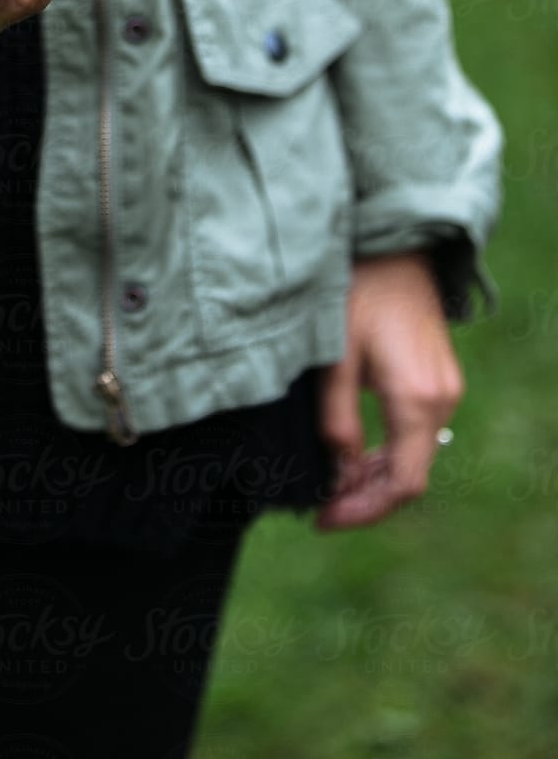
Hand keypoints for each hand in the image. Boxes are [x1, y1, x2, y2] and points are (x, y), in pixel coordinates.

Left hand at [315, 251, 464, 531]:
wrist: (394, 246)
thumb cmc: (357, 292)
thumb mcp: (334, 356)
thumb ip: (336, 417)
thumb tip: (337, 470)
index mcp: (415, 399)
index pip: (402, 484)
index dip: (363, 510)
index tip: (323, 519)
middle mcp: (441, 399)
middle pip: (411, 477)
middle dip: (366, 498)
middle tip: (319, 506)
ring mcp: (446, 388)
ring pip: (415, 455)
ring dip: (376, 475)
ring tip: (330, 481)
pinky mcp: (439, 377)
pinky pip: (418, 432)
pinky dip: (388, 450)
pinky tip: (354, 450)